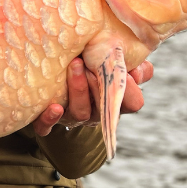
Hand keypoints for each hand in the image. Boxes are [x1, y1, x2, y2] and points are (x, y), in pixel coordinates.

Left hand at [32, 58, 153, 136]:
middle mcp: (96, 112)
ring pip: (80, 113)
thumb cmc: (89, 62)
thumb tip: (139, 68)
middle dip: (101, 86)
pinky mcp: (49, 119)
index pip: (133, 103)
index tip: (125, 72)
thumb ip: (130, 61)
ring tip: (75, 64)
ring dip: (79, 89)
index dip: (131, 90)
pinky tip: (54, 107)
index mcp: (114, 100)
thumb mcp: (110, 61)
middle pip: (106, 109)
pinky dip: (50, 119)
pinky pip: (47, 126)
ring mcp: (72, 117)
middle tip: (93, 63)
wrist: (56, 71)